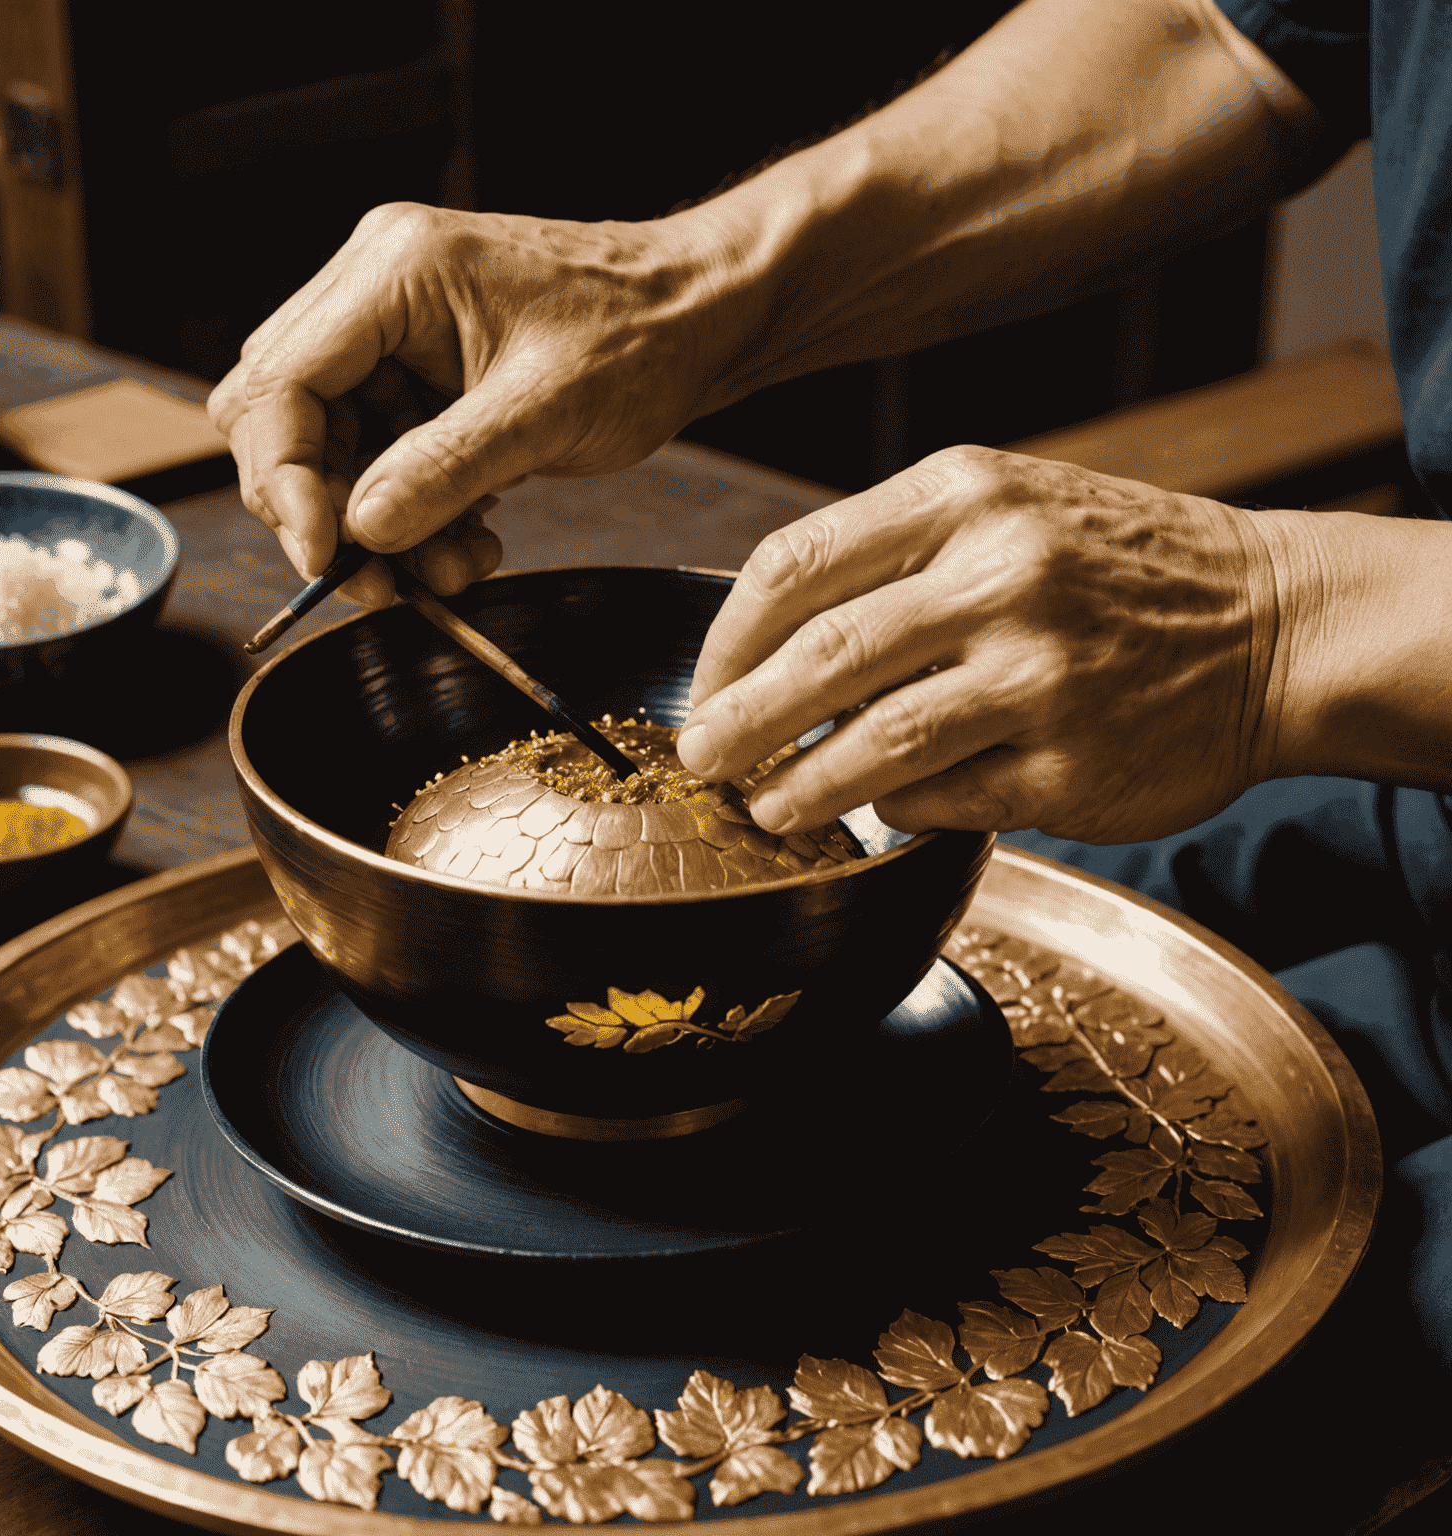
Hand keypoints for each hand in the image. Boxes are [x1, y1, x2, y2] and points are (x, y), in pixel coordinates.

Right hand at [208, 202, 734, 603]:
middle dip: (327, 511)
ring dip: (382, 528)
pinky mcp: (423, 377)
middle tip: (382, 582)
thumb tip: (360, 531)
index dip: (284, 481)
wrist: (699, 317)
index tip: (326, 558)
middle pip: (286, 419)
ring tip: (457, 569)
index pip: (279, 383)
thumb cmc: (641, 337)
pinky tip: (472, 543)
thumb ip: (445, 469)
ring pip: (336, 452)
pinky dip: (417, 516)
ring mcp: (397, 336)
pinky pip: (385, 460)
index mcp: (393, 273)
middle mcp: (376, 294)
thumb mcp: (546, 412)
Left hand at [677, 446, 1291, 844]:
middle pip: (821, 658)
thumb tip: (767, 649)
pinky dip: (896, 811)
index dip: (726, 640)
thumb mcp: (1009, 508)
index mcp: (966, 494)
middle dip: (738, 721)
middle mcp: (1003, 573)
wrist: (1277, 621)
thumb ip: (895, 558)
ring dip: (801, 786)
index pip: (795, 565)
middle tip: (700, 759)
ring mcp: (1043, 673)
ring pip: (876, 742)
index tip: (705, 686)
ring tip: (765, 807)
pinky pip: (948, 800)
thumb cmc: (1117, 567)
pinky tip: (877, 814)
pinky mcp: (1074, 764)